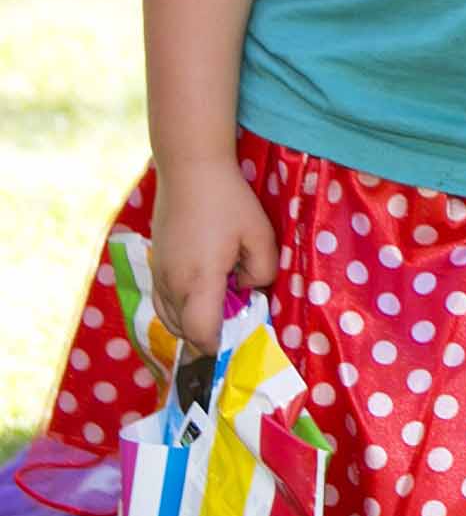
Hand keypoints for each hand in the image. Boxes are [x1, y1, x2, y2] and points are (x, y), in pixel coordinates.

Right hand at [148, 156, 278, 352]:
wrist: (189, 170)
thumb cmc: (229, 202)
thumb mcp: (261, 236)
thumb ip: (262, 272)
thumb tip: (248, 289)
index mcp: (198, 281)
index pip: (200, 333)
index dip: (217, 345)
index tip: (235, 341)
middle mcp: (171, 283)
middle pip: (183, 330)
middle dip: (207, 334)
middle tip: (234, 317)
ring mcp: (157, 273)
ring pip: (169, 317)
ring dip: (192, 321)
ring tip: (220, 303)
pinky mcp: (153, 263)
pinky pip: (163, 300)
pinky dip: (180, 306)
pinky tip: (202, 289)